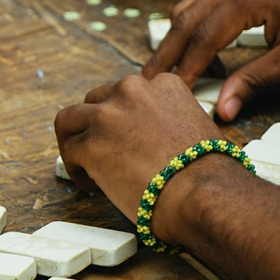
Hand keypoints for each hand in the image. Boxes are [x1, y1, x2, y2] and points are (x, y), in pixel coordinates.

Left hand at [55, 73, 224, 243]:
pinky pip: (69, 152)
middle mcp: (131, 91)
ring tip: (83, 163)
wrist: (207, 194)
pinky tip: (91, 185)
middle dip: (95, 125)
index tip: (124, 135)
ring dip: (74, 140)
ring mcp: (107, 116)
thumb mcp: (195, 125)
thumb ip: (167, 120)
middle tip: (100, 148)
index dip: (122, 116)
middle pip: (95, 101)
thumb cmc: (211, 174)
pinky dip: (76, 169)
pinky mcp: (90, 144)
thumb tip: (149, 138)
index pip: (127, 92)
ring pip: (69, 120)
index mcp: (161, 85)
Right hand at [143, 0, 279, 119]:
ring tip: (179, 69)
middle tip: (150, 80)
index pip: (202, 39)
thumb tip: (223, 108)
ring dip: (180, 39)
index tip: (173, 93)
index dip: (185, 69)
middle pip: (185, 20)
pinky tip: (205, 50)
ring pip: (190, 6)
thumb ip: (254, 80)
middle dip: (167, 53)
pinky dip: (197, 25)